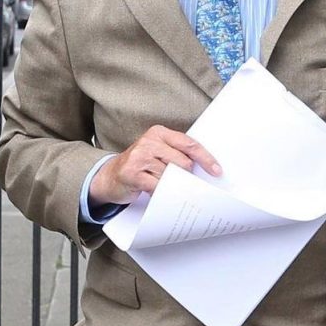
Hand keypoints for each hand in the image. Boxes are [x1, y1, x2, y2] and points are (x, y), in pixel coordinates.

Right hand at [89, 125, 220, 206]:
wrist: (110, 176)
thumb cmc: (140, 165)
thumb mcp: (157, 153)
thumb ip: (176, 154)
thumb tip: (203, 168)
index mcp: (159, 133)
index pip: (189, 144)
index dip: (206, 158)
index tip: (216, 171)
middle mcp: (149, 142)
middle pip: (183, 162)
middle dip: (186, 176)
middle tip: (181, 183)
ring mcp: (140, 157)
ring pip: (171, 176)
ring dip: (170, 186)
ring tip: (160, 185)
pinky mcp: (133, 174)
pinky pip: (157, 187)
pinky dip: (161, 193)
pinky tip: (156, 192)